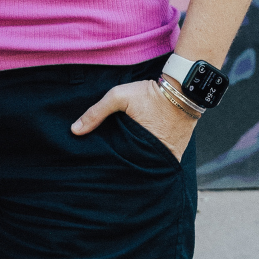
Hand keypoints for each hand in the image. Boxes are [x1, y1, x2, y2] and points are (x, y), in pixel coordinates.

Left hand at [71, 76, 194, 160]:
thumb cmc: (151, 94)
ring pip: (149, 166)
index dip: (111, 165)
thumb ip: (96, 112)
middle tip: (111, 168)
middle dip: (125, 168)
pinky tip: (143, 156)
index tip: (101, 166)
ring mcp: (169, 157)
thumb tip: (75, 130)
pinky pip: (161, 161)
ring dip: (140, 164)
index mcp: (140, 148)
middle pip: (135, 168)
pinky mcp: (177, 153)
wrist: (184, 90)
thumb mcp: (119, 96)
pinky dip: (153, 159)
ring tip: (127, 164)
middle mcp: (157, 157)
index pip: (120, 165)